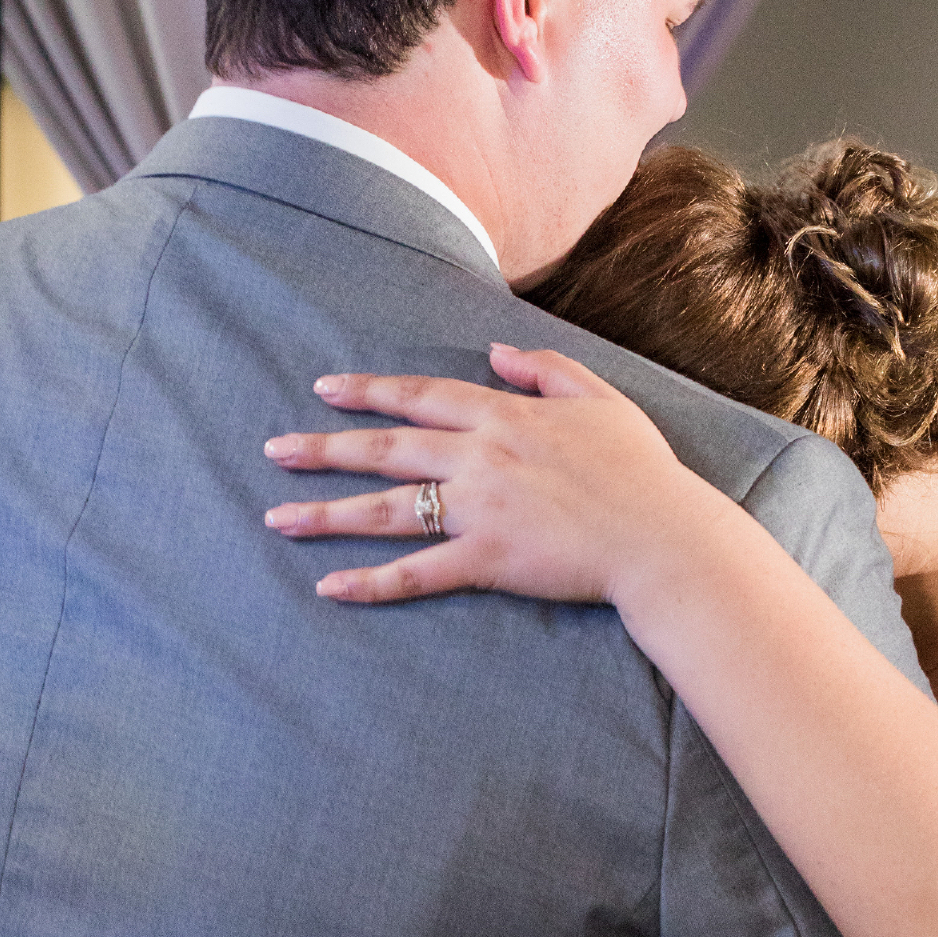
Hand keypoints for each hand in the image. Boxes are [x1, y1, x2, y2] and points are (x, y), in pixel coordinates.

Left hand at [263, 343, 701, 604]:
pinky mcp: (486, 561)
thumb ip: (545, 369)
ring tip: (276, 517)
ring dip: (327, 513)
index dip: (369, 392)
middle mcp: (479, 457)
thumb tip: (496, 350)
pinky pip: (417, 572)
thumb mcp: (600, 398)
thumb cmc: (641, 471)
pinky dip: (371, 582)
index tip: (326, 389)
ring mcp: (478, 510)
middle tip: (274, 450)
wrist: (663, 535)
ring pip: (387, 508)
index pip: (420, 396)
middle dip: (323, 448)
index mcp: (504, 416)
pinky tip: (330, 586)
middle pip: (385, 448)